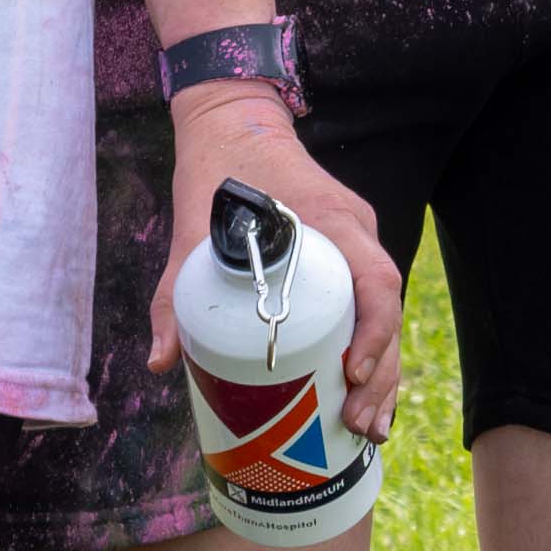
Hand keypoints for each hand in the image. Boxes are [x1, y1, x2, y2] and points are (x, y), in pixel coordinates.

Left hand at [152, 85, 407, 439]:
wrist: (236, 122)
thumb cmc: (218, 173)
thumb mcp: (191, 233)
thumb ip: (172, 295)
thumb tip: (161, 363)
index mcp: (330, 220)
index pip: (374, 278)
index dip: (373, 331)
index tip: (351, 373)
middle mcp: (355, 231)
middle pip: (389, 310)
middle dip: (381, 373)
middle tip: (359, 425)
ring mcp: (357, 241)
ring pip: (387, 313)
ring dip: (384, 371)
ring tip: (370, 428)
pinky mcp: (349, 251)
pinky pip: (372, 304)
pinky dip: (374, 347)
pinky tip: (365, 393)